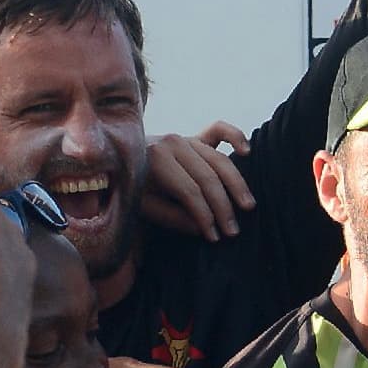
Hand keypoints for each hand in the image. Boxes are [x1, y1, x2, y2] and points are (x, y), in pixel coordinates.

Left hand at [140, 122, 255, 241]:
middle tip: (233, 231)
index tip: (214, 237)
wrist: (119, 161)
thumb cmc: (132, 187)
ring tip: (248, 206)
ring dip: (237, 184)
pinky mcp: (195, 137)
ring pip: (220, 160)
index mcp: (156, 159)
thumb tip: (202, 227)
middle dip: (222, 206)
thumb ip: (172, 217)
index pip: (190, 191)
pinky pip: (219, 130)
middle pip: (208, 177)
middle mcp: (174, 144)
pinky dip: (236, 136)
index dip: (205, 216)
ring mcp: (186, 138)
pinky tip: (247, 152)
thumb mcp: (143, 206)